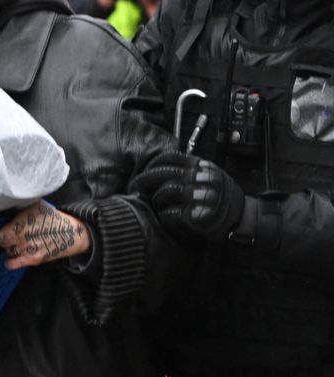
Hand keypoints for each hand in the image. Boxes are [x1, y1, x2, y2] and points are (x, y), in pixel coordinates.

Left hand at [0, 200, 89, 269]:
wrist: (70, 233)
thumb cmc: (52, 219)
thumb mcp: (35, 207)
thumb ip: (19, 214)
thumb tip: (6, 218)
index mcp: (22, 223)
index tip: (0, 231)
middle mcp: (23, 236)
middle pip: (1, 243)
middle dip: (2, 240)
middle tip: (7, 237)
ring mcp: (27, 249)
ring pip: (8, 251)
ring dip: (9, 248)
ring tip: (14, 244)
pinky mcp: (33, 259)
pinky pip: (14, 264)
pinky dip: (10, 261)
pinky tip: (12, 257)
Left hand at [130, 151, 244, 241]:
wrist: (241, 218)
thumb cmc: (223, 197)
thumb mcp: (211, 174)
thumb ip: (192, 168)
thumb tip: (164, 166)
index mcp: (200, 167)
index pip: (170, 158)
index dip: (153, 164)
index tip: (145, 170)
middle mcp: (198, 178)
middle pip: (162, 173)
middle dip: (143, 180)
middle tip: (134, 186)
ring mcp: (197, 196)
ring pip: (165, 191)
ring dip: (156, 199)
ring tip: (156, 203)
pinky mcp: (195, 215)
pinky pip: (170, 212)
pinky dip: (164, 214)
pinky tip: (166, 216)